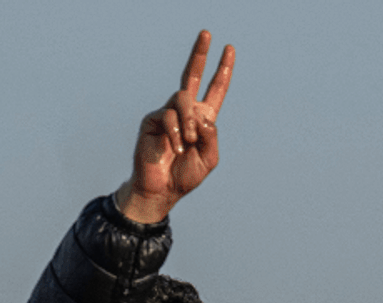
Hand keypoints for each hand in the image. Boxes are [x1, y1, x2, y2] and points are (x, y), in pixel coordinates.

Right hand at [116, 31, 235, 223]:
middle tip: (208, 33)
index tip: (230, 50)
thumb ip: (212, 138)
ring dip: (190, 123)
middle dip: (201, 54)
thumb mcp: (209, 159)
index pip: (214, 90)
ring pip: (183, 100)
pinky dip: (176, 133)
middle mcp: (185, 112)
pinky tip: (175, 147)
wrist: (162, 189)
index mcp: (203, 119)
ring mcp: (168, 113)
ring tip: (189, 143)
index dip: (223, 71)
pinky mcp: (153, 119)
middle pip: (193, 76)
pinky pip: (169, 116)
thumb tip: (204, 115)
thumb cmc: (185, 175)